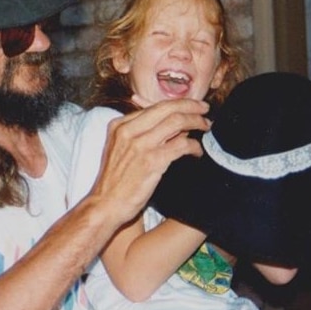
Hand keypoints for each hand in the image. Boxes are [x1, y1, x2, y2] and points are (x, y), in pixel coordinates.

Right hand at [90, 98, 210, 223]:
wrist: (105, 204)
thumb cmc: (114, 181)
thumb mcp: (120, 149)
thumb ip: (140, 134)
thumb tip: (172, 125)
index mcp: (119, 125)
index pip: (154, 106)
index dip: (176, 105)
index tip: (191, 107)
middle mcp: (128, 131)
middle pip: (167, 108)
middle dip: (190, 106)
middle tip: (205, 109)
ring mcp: (140, 145)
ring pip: (176, 122)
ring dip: (196, 122)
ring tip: (205, 126)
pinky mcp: (151, 161)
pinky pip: (181, 145)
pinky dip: (193, 146)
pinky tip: (197, 151)